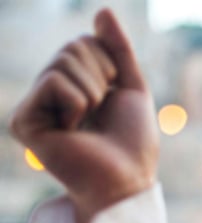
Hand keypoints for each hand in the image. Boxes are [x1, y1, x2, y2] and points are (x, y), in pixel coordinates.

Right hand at [9, 8, 157, 222]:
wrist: (127, 180)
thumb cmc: (132, 141)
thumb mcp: (131, 87)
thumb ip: (118, 49)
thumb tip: (102, 11)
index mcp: (68, 82)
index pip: (84, 41)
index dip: (109, 66)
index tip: (111, 99)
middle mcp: (45, 91)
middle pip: (72, 47)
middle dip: (100, 77)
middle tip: (100, 114)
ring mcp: (31, 105)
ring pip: (64, 62)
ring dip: (91, 93)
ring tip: (87, 124)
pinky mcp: (23, 121)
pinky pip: (55, 83)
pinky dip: (77, 104)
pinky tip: (72, 131)